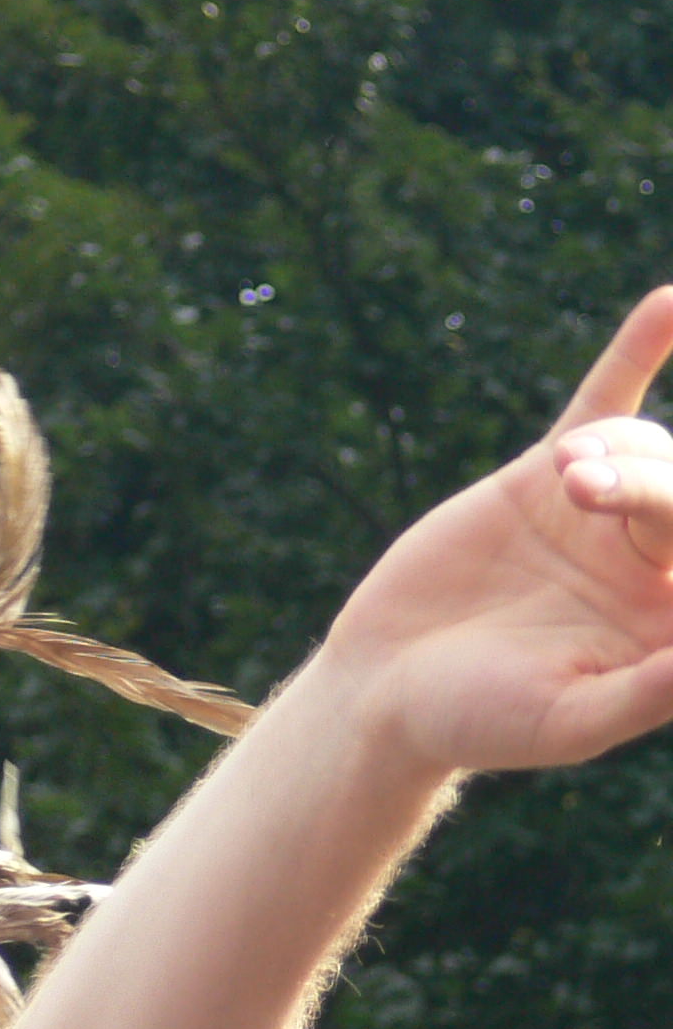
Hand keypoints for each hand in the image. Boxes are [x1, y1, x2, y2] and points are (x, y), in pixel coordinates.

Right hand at [318, 287, 672, 776]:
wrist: (384, 692)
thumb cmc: (477, 724)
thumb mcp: (571, 720)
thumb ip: (649, 689)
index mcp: (672, 621)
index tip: (633, 534)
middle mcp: (654, 563)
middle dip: (650, 487)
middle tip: (578, 494)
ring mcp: (604, 515)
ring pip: (647, 451)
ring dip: (617, 454)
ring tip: (562, 481)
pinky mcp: (545, 481)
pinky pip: (607, 403)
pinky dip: (639, 351)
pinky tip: (670, 304)